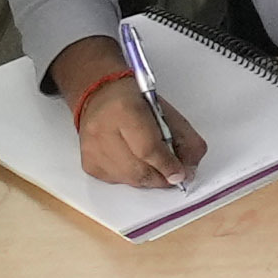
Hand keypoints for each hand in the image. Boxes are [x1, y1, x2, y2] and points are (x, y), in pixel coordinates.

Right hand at [67, 74, 192, 189]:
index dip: (167, 165)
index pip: (148, 149)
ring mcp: (92, 149)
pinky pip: (116, 180)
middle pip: (137, 169)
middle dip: (161, 177)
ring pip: (128, 179)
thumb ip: (186, 140)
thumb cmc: (137, 103)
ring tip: (157, 169)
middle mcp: (102, 131)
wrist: (100, 96)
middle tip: (174, 176)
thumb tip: (189, 171)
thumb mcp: (168, 114)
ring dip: (148, 179)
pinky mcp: (88, 163)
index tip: (181, 174)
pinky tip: (137, 164)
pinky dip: (132, 178)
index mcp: (125, 111)